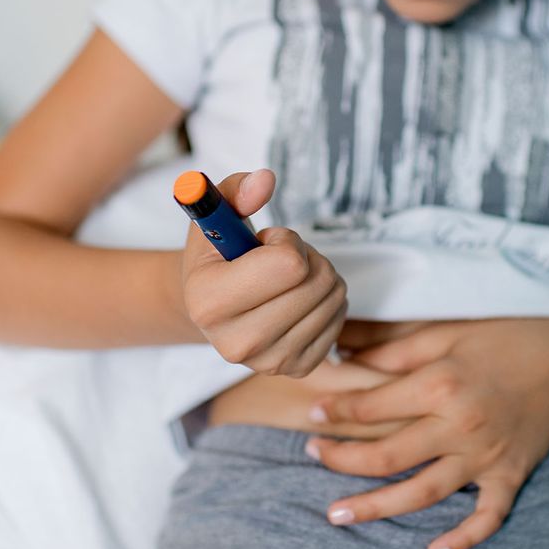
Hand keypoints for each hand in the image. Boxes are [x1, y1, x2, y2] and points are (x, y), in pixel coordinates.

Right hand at [182, 170, 347, 377]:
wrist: (214, 307)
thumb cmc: (219, 254)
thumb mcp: (218, 215)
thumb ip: (237, 190)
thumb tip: (265, 180)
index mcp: (208, 304)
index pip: (289, 265)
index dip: (286, 241)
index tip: (267, 242)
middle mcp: (236, 344)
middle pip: (317, 282)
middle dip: (308, 257)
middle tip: (282, 259)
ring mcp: (269, 362)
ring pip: (334, 298)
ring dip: (319, 276)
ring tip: (288, 279)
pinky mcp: (297, 369)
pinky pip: (340, 319)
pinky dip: (327, 301)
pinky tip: (299, 300)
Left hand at [305, 319, 548, 548]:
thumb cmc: (501, 340)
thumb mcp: (444, 330)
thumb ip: (389, 343)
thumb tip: (340, 344)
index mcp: (440, 384)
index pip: (372, 407)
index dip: (335, 411)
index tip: (310, 411)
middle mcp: (460, 426)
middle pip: (387, 457)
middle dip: (341, 460)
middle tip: (310, 455)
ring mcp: (486, 457)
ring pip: (422, 494)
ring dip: (376, 508)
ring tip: (337, 515)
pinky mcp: (510, 476)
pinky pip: (486, 518)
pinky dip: (462, 540)